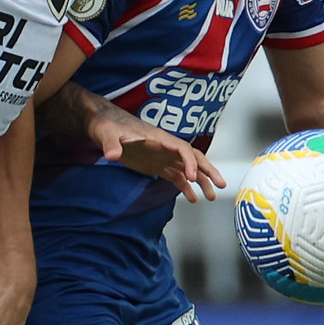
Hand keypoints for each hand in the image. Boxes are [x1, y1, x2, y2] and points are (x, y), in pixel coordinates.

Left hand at [86, 105, 225, 202]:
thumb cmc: (106, 126)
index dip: (189, 161)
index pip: (181, 148)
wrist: (103, 125)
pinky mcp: (157, 165)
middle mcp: (165, 147)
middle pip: (193, 157)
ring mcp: (162, 156)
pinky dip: (185, 187)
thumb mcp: (106, 134)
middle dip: (207, 170)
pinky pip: (175, 176)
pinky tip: (193, 199)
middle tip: (221, 185)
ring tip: (211, 197)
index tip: (191, 177)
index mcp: (158, 138)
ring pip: (188, 168)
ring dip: (201, 181)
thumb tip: (112, 155)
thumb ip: (111, 144)